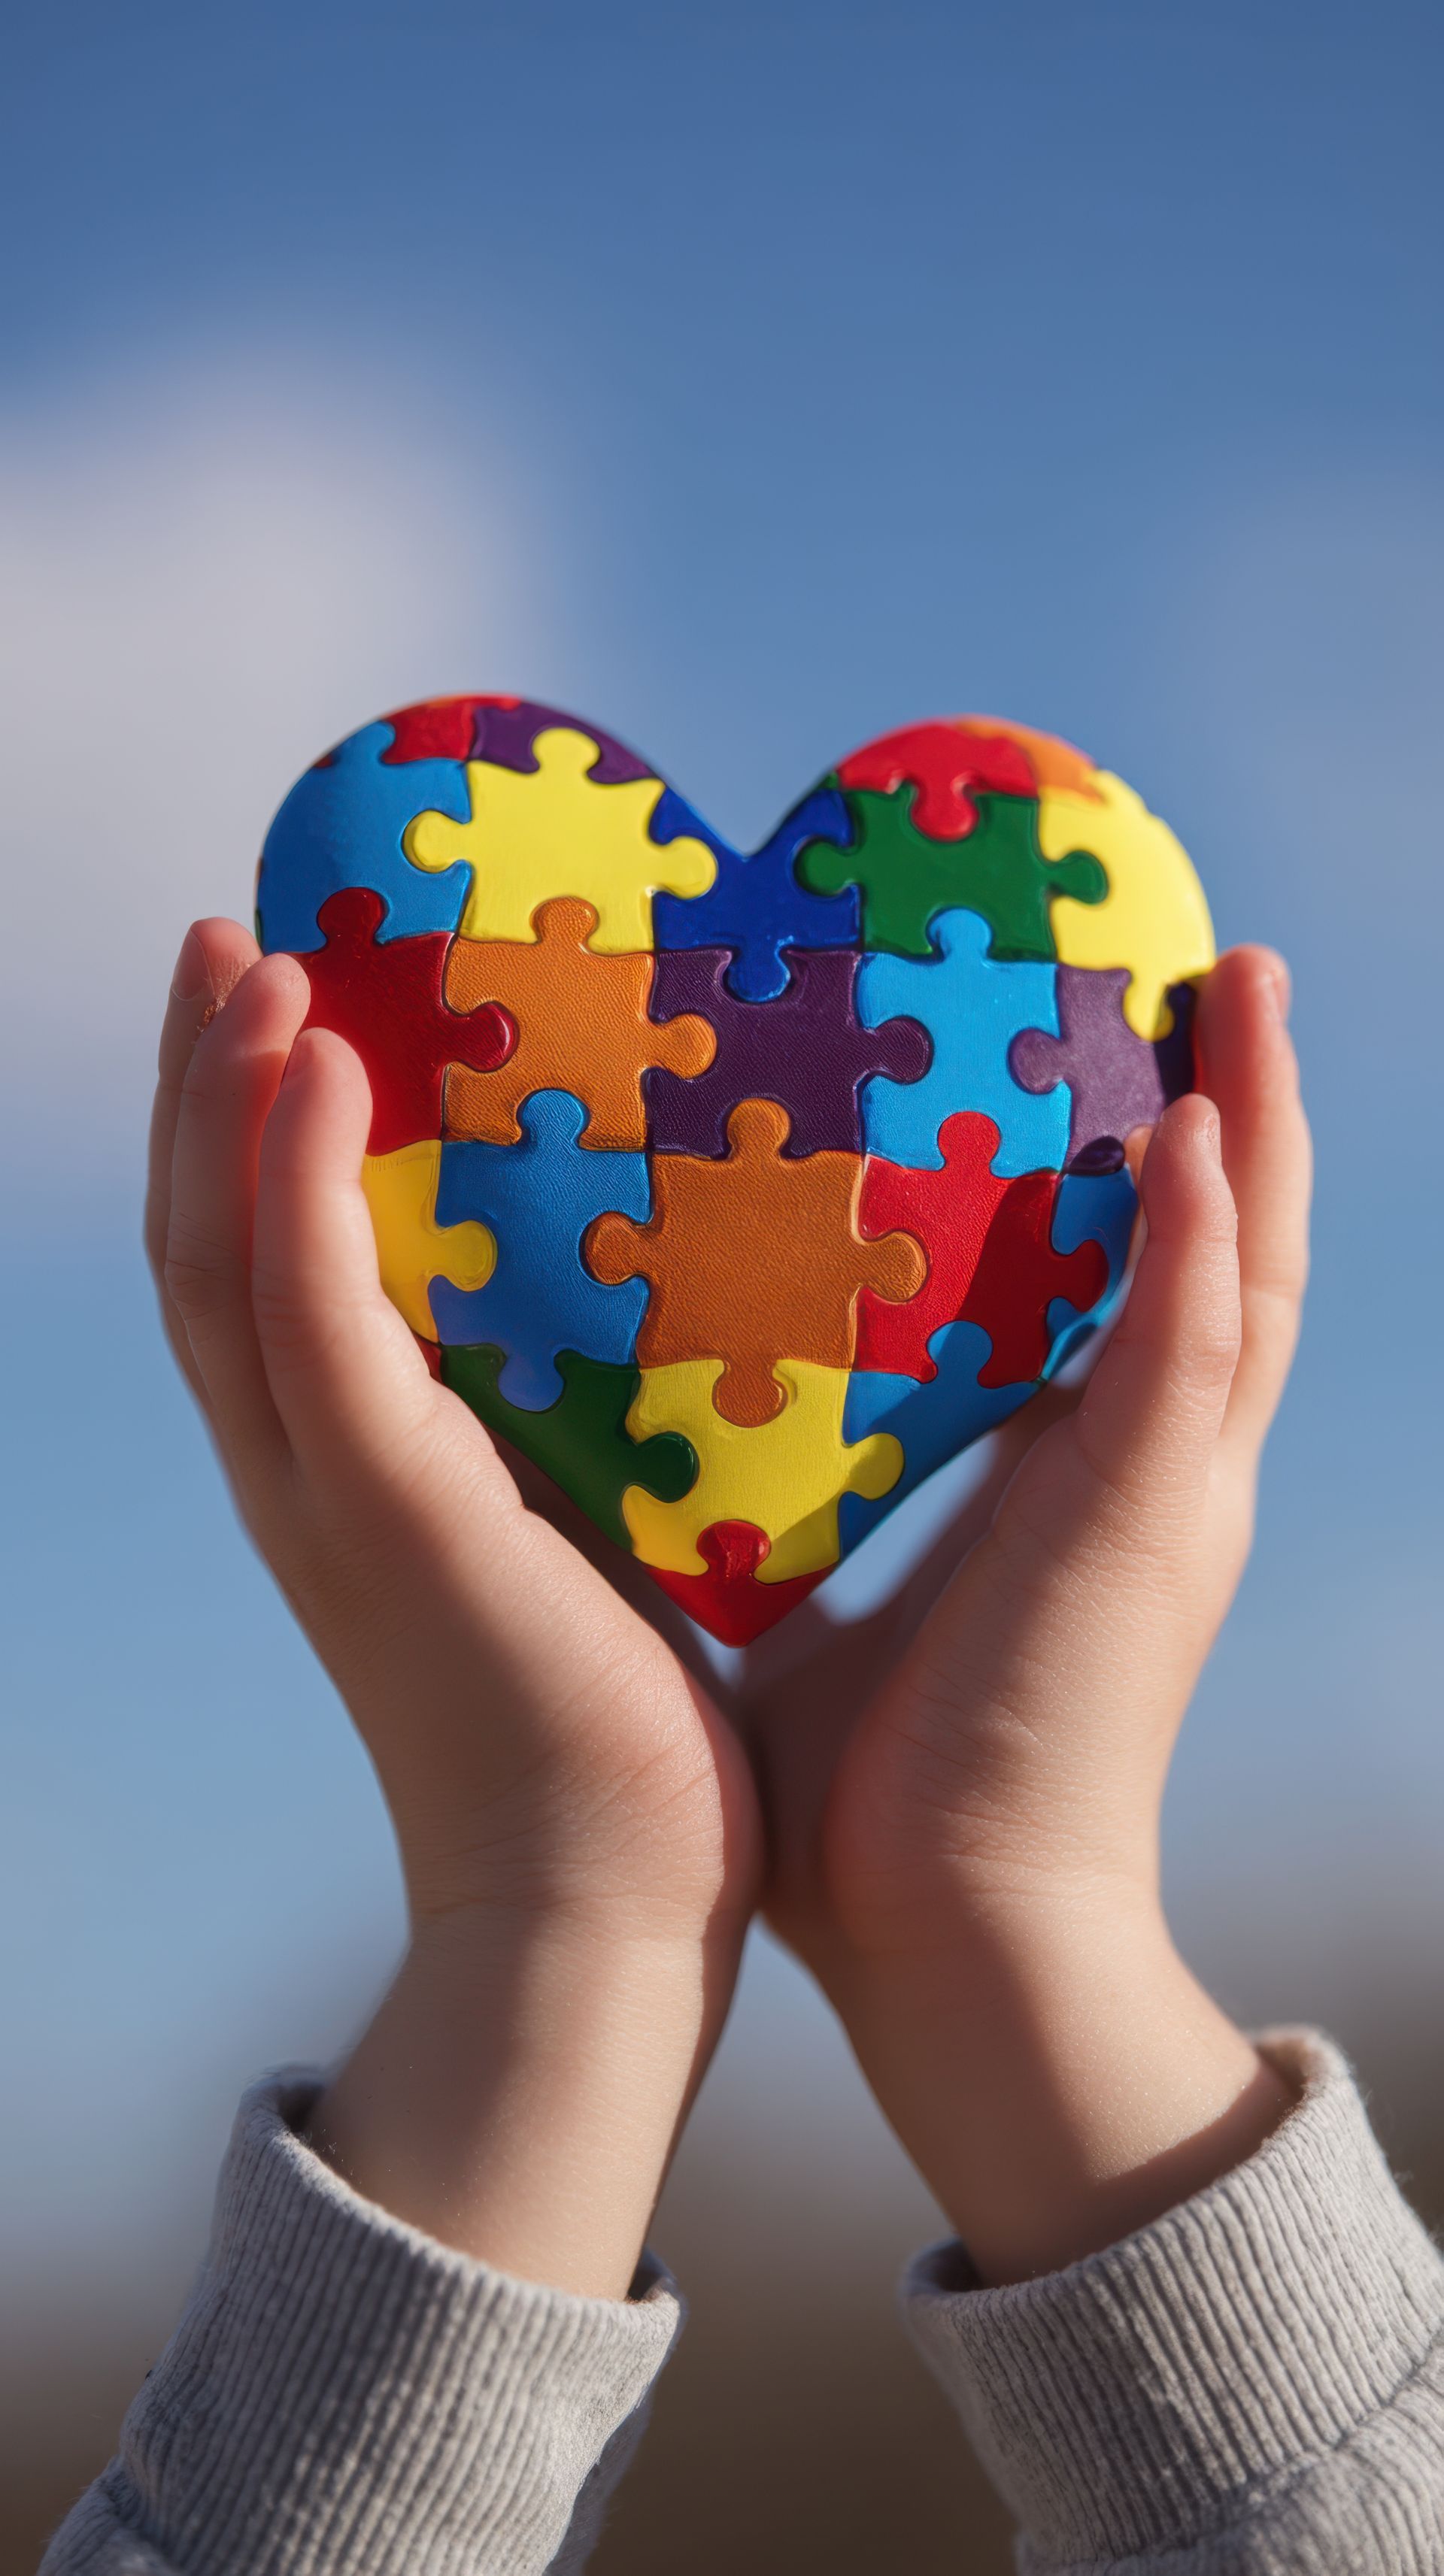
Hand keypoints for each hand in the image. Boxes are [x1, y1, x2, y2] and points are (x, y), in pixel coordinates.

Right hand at [147, 921, 759, 2295]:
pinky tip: (317, 1066)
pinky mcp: (382, 1511)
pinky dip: (297, 1185)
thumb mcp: (585, 1537)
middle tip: (232, 936)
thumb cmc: (622, 1733)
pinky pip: (308, 1314)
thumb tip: (657, 1331)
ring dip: (223, 1098)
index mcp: (353, 1473)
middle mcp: (305, 1471)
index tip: (283, 1002)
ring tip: (248, 958)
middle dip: (204, 1084)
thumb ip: (577, 1434)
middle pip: (205, 1238)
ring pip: (221, 1256)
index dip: (252, 1134)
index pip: (263, 1269)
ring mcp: (325, 1491)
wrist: (605, 1907)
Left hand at [744, 947, 1310, 2280]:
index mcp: (1088, 1486)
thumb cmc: (879, 1803)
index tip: (1124, 1052)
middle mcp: (1153, 1474)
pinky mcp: (1149, 1528)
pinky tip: (1186, 1125)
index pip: (1140, 1291)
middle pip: (1226, 1248)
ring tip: (1242, 986)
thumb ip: (789, 1507)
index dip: (1151, 1175)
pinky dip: (1196, 1238)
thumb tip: (676, 1433)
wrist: (953, 1948)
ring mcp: (1170, 1499)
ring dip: (1250, 1124)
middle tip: (1219, 966)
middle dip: (1235, 1107)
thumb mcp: (823, 1602)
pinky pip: (1192, 1350)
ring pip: (1244, 1269)